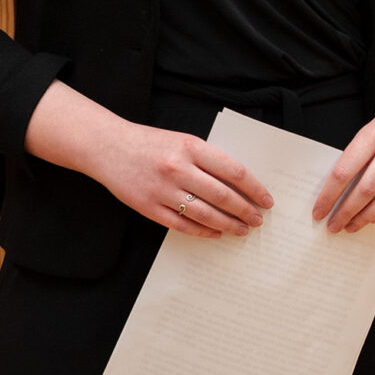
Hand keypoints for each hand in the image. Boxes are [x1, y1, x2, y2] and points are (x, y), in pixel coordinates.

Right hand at [89, 119, 272, 238]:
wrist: (107, 147)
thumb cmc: (150, 143)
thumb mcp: (183, 141)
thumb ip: (208, 159)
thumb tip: (240, 184)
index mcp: (191, 147)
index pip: (234, 172)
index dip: (255, 189)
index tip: (267, 200)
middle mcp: (178, 168)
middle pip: (222, 195)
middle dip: (245, 211)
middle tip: (258, 220)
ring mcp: (162, 189)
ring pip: (205, 214)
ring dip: (228, 224)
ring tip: (242, 230)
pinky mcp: (148, 207)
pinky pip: (182, 224)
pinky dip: (202, 231)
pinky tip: (215, 233)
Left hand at [314, 69, 374, 231]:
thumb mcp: (369, 132)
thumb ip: (357, 158)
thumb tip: (339, 193)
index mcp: (372, 136)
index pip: (343, 172)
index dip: (328, 196)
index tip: (319, 211)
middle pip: (365, 190)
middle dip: (345, 213)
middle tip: (334, 225)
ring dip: (366, 218)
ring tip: (353, 225)